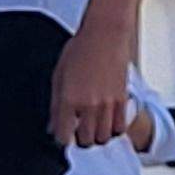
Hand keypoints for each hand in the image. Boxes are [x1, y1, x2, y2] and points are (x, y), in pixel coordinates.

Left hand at [50, 20, 133, 148]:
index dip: (62, 139)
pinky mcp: (122, 100)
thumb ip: (55, 104)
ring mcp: (108, 104)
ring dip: (97, 136)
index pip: (64, 136)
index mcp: (69, 99)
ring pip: (103, 138)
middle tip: (79, 130)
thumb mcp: (59, 75)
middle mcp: (89, 105)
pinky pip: (120, 127)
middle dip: (80, 139)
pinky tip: (107, 120)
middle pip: (85, 141)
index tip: (63, 134)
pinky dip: (113, 129)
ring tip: (94, 126)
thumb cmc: (81, 48)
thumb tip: (52, 126)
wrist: (105, 33)